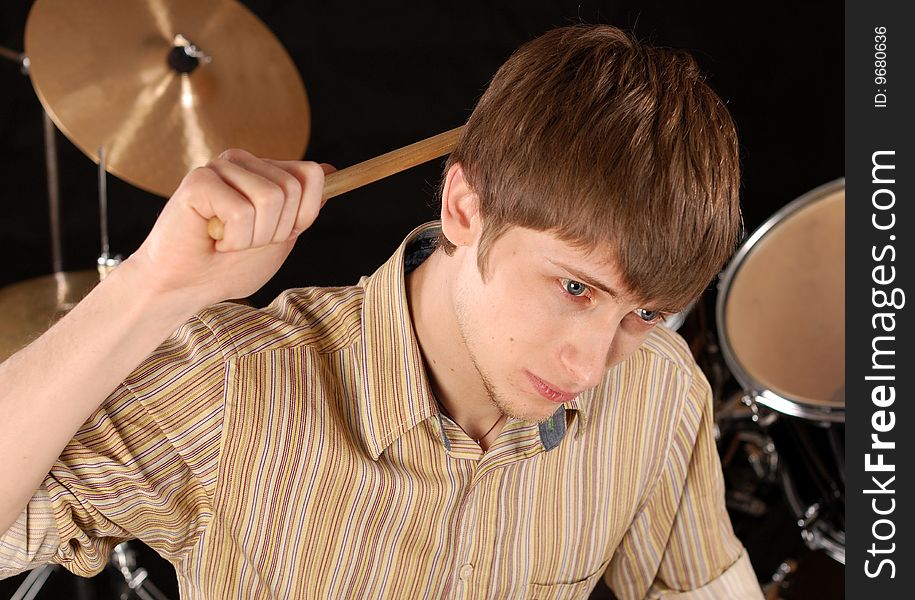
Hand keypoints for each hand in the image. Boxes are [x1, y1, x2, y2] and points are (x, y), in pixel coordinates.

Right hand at [126, 149, 334, 308]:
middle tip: (244, 241)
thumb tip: (330, 170)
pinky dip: (233, 238)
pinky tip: (212, 239)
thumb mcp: (280, 237)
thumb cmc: (228, 266)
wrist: (185, 287)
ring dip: (253, 236)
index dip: (302, 215)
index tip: (275, 234)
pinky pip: (241, 211)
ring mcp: (219, 168)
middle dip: (275, 230)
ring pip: (270, 198)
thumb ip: (304, 206)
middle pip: (292, 188)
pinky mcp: (198, 180)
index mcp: (263, 172)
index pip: (310, 175)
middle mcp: (242, 162)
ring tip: (227, 240)